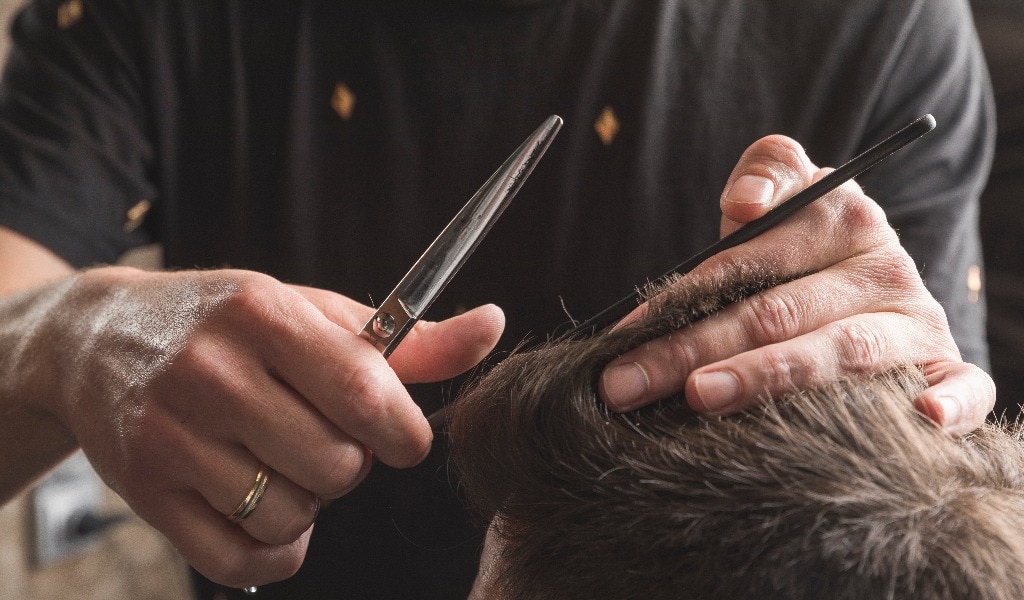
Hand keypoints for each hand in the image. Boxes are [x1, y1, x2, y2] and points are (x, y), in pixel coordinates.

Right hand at [21, 267, 502, 586]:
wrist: (97, 339)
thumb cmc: (227, 323)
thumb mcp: (312, 310)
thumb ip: (408, 337)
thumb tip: (493, 327)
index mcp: (264, 314)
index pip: (365, 393)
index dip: (404, 432)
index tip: (401, 437)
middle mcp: (212, 372)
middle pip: (337, 465)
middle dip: (352, 463)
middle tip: (325, 439)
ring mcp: (171, 435)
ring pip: (292, 514)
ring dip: (310, 503)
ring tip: (285, 464)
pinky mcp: (145, 490)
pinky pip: (241, 557)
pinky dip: (275, 550)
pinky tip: (267, 513)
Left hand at [598, 135, 993, 434]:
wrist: (867, 274)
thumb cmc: (800, 248)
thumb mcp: (782, 197)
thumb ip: (763, 177)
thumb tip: (745, 204)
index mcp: (844, 220)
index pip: (750, 261)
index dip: (681, 297)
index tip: (623, 332)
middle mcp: (885, 271)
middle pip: (779, 313)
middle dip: (692, 349)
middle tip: (626, 384)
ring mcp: (918, 324)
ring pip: (840, 354)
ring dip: (767, 378)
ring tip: (701, 397)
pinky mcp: (947, 368)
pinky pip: (965, 389)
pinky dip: (950, 404)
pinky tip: (921, 419)